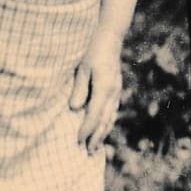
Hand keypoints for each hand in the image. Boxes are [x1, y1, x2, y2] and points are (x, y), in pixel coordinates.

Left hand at [70, 31, 122, 152]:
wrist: (110, 37)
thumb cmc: (92, 50)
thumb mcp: (82, 67)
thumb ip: (79, 88)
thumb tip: (74, 109)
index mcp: (104, 88)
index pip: (94, 114)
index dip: (86, 129)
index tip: (77, 141)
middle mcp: (113, 93)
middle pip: (104, 120)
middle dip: (96, 138)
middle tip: (87, 153)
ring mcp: (116, 92)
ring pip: (110, 118)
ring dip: (102, 133)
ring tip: (94, 148)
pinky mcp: (116, 90)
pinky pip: (112, 111)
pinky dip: (106, 123)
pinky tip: (102, 129)